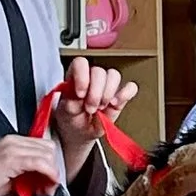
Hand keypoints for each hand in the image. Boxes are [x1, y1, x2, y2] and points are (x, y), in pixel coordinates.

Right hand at [0, 133, 64, 195]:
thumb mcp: (9, 175)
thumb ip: (26, 173)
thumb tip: (43, 180)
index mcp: (12, 142)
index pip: (43, 146)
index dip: (51, 163)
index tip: (50, 179)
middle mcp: (13, 141)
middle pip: (48, 148)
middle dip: (53, 167)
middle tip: (49, 185)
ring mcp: (12, 148)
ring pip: (47, 154)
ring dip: (52, 173)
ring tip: (45, 188)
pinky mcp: (11, 159)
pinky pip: (40, 163)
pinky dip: (48, 174)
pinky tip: (46, 185)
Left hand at [53, 56, 135, 174]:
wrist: (81, 132)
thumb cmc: (71, 118)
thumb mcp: (65, 111)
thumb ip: (70, 102)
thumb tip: (79, 96)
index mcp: (75, 76)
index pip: (81, 63)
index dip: (82, 76)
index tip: (80, 94)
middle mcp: (92, 77)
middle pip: (99, 72)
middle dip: (95, 93)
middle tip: (90, 108)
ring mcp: (107, 85)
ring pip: (114, 75)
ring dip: (107, 94)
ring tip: (101, 108)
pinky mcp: (120, 95)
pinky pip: (130, 87)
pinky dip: (125, 94)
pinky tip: (115, 104)